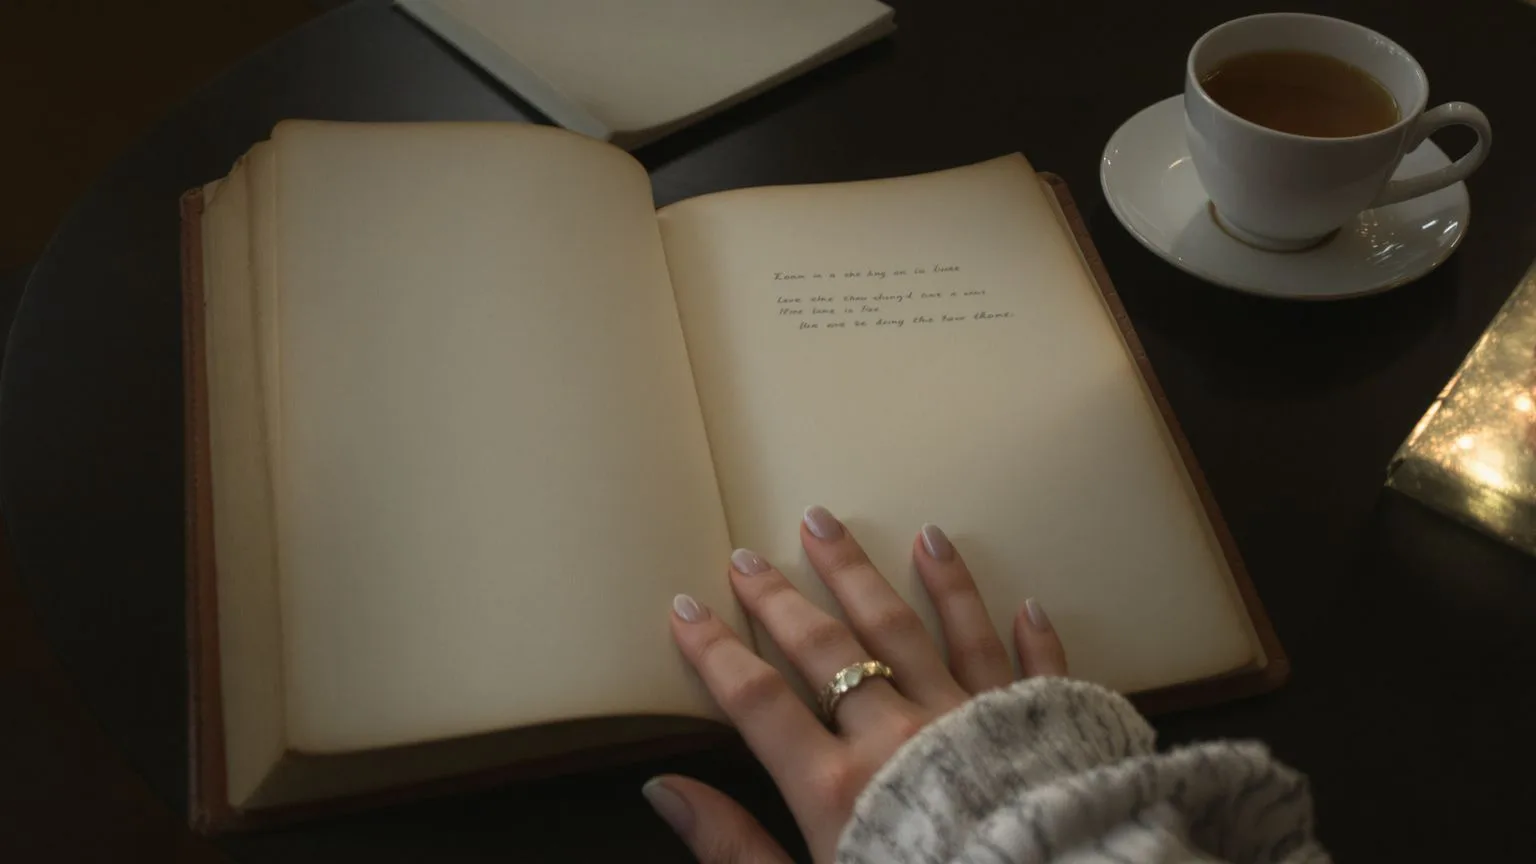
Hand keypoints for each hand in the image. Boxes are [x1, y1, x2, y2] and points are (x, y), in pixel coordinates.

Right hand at [644, 506, 1067, 862]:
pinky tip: (1019, 600)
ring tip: (836, 526)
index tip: (685, 608)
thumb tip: (663, 790)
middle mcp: (900, 735)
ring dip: (871, 575)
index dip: (715, 652)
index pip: (758, 701)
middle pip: (829, 648)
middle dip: (781, 597)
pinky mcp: (1037, 726)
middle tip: (749, 554)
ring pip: (915, 628)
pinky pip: (1023, 663)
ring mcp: (972, 719)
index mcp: (838, 786)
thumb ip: (735, 848)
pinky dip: (1020, 630)